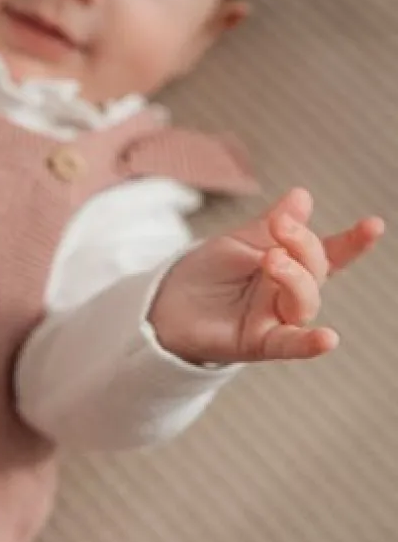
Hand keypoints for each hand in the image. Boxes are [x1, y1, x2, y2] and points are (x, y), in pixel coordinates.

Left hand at [149, 188, 384, 365]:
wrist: (168, 301)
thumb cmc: (207, 272)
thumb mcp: (237, 242)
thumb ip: (269, 226)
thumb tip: (302, 196)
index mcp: (290, 265)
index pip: (327, 254)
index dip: (351, 243)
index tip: (374, 225)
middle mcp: (289, 293)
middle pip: (314, 272)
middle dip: (303, 245)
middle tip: (280, 228)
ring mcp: (277, 318)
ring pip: (304, 302)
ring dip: (296, 278)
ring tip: (272, 260)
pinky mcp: (259, 342)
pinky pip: (289, 345)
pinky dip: (309, 343)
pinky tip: (328, 339)